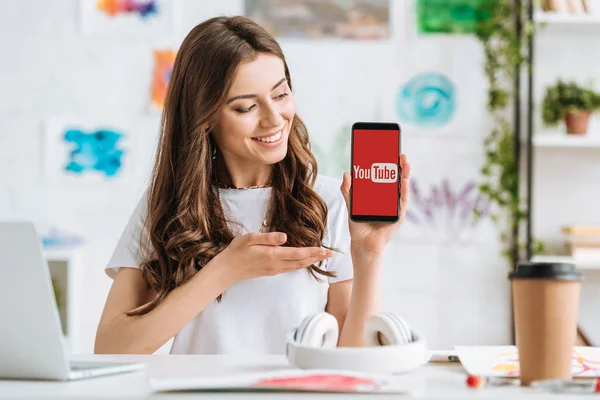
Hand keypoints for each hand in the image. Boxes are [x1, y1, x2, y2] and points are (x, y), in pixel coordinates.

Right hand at [216, 232, 332, 281]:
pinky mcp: (271, 272)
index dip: (313, 252)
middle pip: (301, 262)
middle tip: (330, 254)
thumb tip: (285, 236)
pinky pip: (290, 269)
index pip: (298, 254)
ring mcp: (274, 270)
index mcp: (272, 255)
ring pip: (297, 267)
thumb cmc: (236, 251)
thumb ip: (268, 238)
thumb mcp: (250, 239)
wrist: (227, 269)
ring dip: (310, 262)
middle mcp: (276, 265)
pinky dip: (301, 265)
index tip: (325, 250)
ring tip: (321, 257)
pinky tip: (304, 262)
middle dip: (316, 257)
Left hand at [340, 154, 410, 255]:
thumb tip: (346, 173)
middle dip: (400, 167)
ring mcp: (395, 208)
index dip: (390, 166)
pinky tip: (404, 179)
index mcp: (380, 197)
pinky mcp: (398, 216)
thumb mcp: (351, 204)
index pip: (387, 179)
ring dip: (405, 174)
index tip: (390, 153)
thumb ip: (348, 190)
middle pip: (397, 181)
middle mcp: (389, 201)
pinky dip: (405, 189)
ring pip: (403, 188)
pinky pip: (403, 200)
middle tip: (400, 154)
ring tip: (405, 162)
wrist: (362, 243)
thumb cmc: (358, 225)